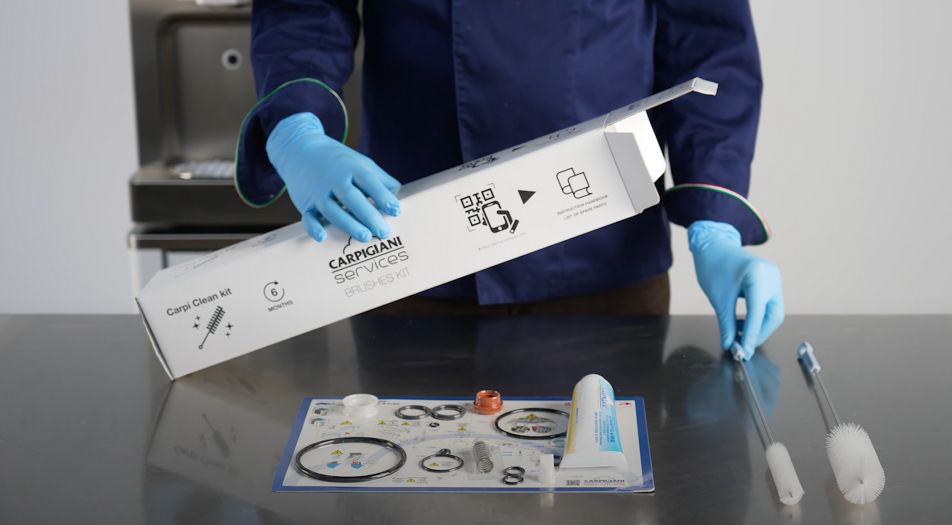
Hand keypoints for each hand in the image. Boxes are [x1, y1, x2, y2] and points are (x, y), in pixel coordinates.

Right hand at [266, 112, 401, 241]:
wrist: (299, 150)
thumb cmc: (338, 161)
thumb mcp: (360, 162)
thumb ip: (380, 179)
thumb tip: (397, 197)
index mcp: (351, 168)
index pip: (369, 182)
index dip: (383, 196)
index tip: (396, 210)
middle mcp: (334, 179)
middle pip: (352, 198)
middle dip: (369, 215)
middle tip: (384, 232)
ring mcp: (318, 192)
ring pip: (332, 210)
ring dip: (348, 224)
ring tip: (366, 237)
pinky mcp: (306, 203)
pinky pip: (308, 217)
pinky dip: (313, 227)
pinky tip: (322, 237)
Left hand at [688, 220, 783, 359]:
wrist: (714, 246)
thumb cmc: (713, 267)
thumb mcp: (718, 299)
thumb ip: (726, 324)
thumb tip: (730, 345)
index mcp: (757, 277)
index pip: (758, 314)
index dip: (751, 336)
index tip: (743, 353)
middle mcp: (771, 276)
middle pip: (773, 315)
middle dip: (758, 333)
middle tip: (741, 346)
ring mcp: (774, 278)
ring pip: (773, 311)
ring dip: (757, 326)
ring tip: (737, 333)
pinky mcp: (771, 281)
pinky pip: (769, 304)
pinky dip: (758, 316)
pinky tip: (742, 322)